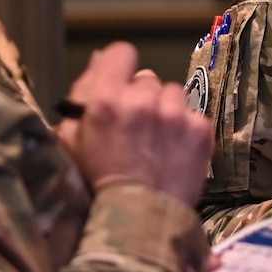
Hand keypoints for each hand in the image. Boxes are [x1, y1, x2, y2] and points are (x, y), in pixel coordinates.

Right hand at [55, 43, 213, 204]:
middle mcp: (144, 99)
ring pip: (173, 94)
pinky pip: (193, 115)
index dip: (120, 66)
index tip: (120, 83)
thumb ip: (82, 95)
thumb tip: (100, 59)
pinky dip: (185, 130)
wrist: (139, 218)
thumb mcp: (71, 138)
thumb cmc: (97, 180)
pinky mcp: (200, 129)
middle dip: (141, 97)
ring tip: (157, 141)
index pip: (121, 52)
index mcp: (107, 98)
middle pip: (147, 79)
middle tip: (137, 127)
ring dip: (166, 111)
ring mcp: (176, 114)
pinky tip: (174, 151)